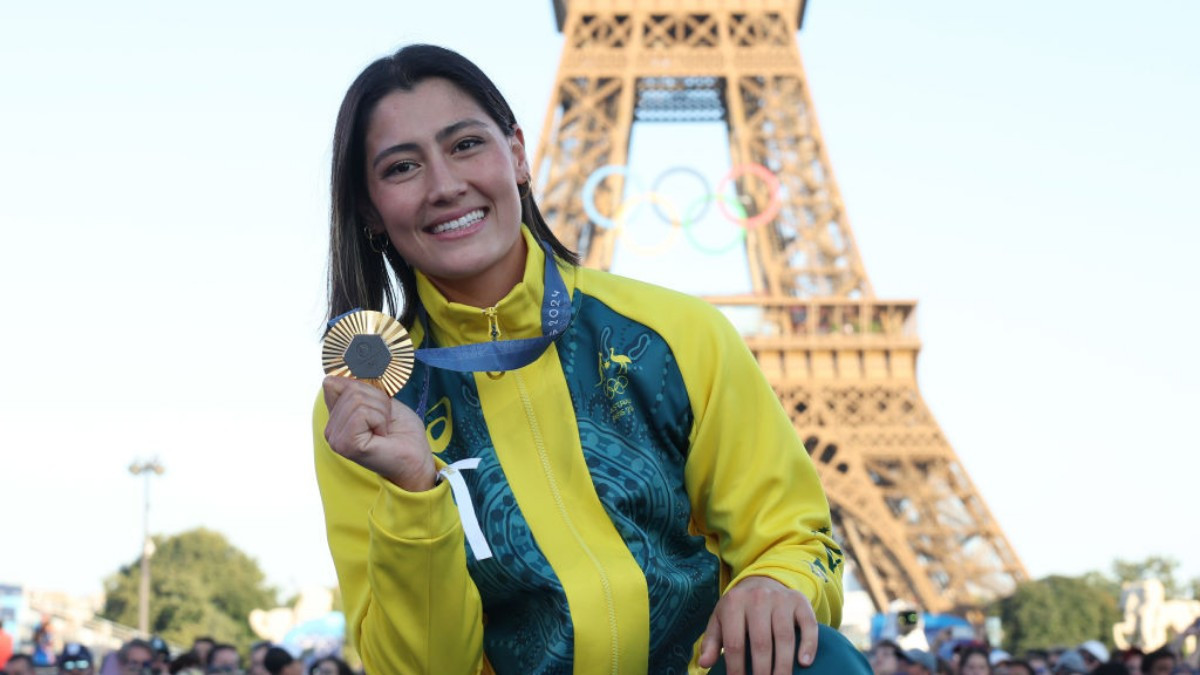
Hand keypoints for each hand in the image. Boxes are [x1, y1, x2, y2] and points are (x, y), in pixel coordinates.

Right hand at [322, 376, 435, 490]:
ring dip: (380, 412)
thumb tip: (339, 372)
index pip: (334, 383)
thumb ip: (357, 388)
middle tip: (385, 422)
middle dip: (377, 401)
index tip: (378, 407)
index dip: (363, 388)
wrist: (416, 457)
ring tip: (384, 429)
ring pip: (357, 400)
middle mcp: (330, 429)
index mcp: (335, 418)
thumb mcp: (379, 400)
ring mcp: (335, 439)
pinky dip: (380, 420)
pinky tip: (382, 435)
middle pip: (350, 390)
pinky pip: (362, 413)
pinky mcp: (345, 444)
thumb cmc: (402, 431)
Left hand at [697, 576, 818, 674]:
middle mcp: (757, 598)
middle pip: (761, 643)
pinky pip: (808, 624)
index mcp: (733, 603)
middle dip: (761, 672)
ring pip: (784, 637)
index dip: (736, 669)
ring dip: (783, 666)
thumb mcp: (720, 620)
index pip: (734, 643)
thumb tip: (704, 663)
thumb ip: (711, 642)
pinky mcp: (800, 601)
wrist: (762, 581)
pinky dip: (808, 645)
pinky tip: (805, 663)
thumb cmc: (739, 610)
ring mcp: (780, 599)